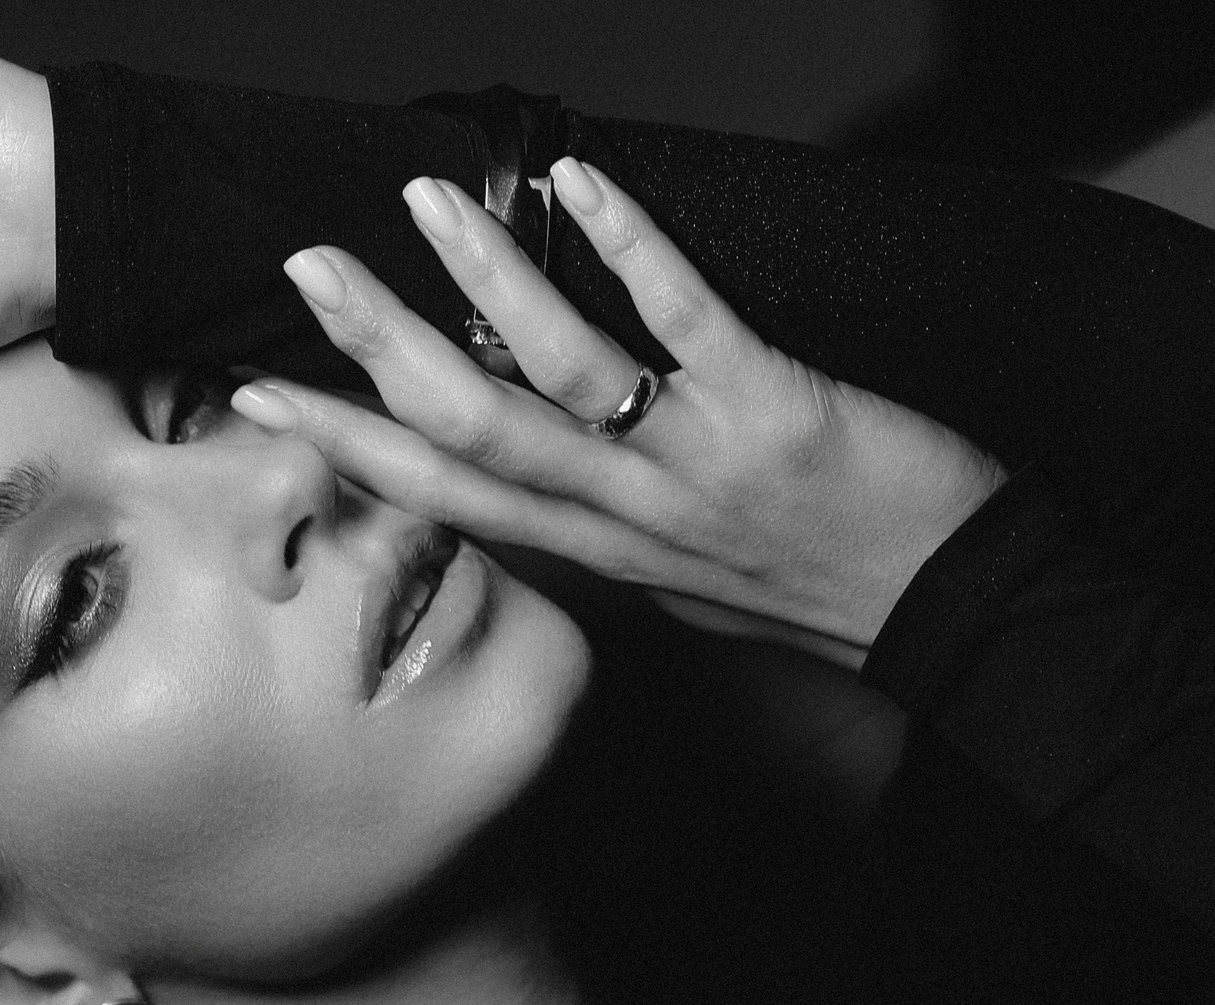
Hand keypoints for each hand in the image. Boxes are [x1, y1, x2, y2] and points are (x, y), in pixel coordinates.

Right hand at [229, 162, 1006, 667]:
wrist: (956, 616)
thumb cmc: (817, 592)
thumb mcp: (683, 588)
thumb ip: (602, 529)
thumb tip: (540, 480)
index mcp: (598, 553)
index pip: (443, 496)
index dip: (343, 446)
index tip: (258, 397)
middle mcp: (627, 515)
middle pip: (471, 431)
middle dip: (375, 351)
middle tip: (305, 270)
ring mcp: (696, 462)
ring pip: (559, 373)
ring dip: (481, 279)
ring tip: (422, 203)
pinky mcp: (775, 409)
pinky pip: (686, 319)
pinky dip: (630, 242)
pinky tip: (582, 179)